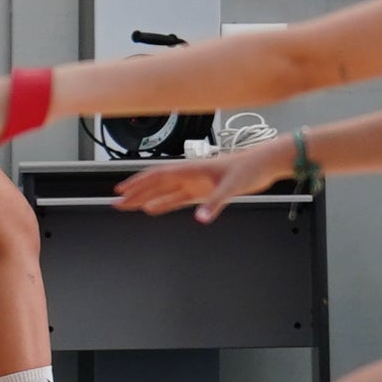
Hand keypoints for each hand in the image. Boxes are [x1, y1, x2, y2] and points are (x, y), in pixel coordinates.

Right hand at [113, 139, 289, 221]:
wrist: (264, 164)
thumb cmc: (249, 167)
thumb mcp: (232, 186)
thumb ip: (214, 202)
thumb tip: (200, 217)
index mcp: (191, 169)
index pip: (157, 176)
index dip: (138, 183)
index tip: (121, 191)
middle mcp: (189, 176)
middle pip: (155, 185)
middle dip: (135, 193)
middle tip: (117, 202)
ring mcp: (195, 183)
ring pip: (163, 192)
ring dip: (146, 199)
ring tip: (129, 206)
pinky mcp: (204, 191)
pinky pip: (178, 199)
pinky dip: (164, 204)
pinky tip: (154, 210)